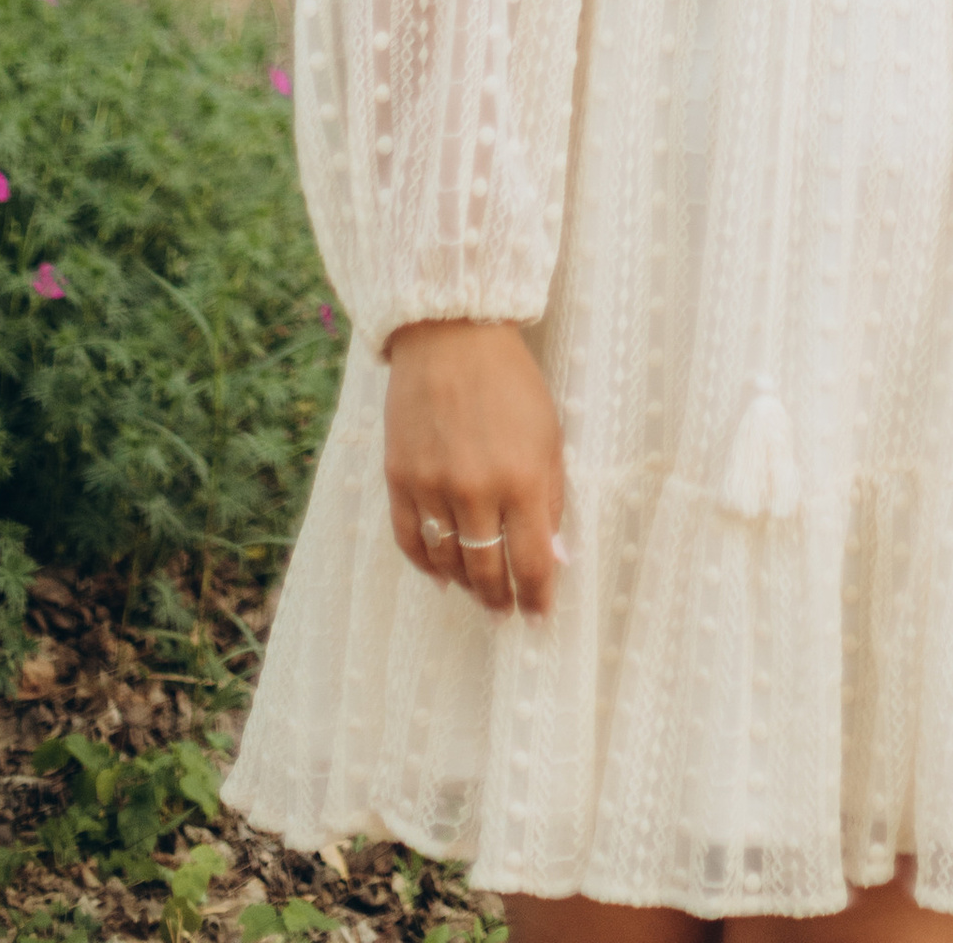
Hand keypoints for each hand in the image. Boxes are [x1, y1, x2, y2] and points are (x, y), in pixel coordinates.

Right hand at [383, 320, 566, 616]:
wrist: (452, 338)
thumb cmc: (511, 384)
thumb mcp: (550, 435)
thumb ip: (551, 499)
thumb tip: (553, 559)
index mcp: (522, 479)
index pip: (531, 563)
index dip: (537, 597)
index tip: (540, 615)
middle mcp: (475, 490)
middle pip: (486, 572)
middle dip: (499, 600)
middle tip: (506, 613)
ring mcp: (432, 486)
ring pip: (447, 563)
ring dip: (464, 585)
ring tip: (478, 592)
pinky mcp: (399, 478)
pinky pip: (410, 541)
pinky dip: (426, 565)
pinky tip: (441, 574)